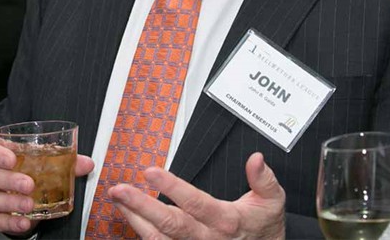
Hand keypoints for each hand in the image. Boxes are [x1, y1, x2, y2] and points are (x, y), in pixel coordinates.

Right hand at [0, 138, 93, 235]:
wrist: (18, 193)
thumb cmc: (27, 170)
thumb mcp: (43, 162)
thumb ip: (64, 161)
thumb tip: (87, 163)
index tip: (13, 159)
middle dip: (8, 179)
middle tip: (29, 184)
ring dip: (9, 202)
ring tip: (29, 205)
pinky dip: (10, 222)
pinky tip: (24, 222)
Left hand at [109, 152, 284, 239]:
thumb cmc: (264, 227)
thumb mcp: (272, 201)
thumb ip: (263, 179)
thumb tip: (256, 158)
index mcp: (226, 221)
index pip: (195, 203)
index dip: (171, 187)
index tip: (150, 172)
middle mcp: (206, 239)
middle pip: (170, 224)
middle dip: (142, 206)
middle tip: (120, 189)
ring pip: (158, 239)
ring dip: (135, 219)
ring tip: (117, 198)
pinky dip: (141, 233)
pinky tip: (127, 216)